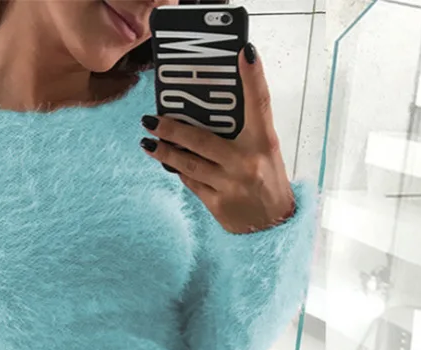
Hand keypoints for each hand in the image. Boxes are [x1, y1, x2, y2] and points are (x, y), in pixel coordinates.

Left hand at [140, 43, 294, 234]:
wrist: (273, 227)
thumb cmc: (269, 183)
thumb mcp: (267, 152)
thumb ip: (246, 132)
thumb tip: (210, 111)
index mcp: (263, 143)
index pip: (259, 103)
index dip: (252, 76)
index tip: (242, 52)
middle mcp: (246, 162)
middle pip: (201, 138)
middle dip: (171, 128)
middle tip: (151, 118)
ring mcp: (230, 185)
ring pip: (188, 163)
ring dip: (164, 151)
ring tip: (148, 141)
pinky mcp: (217, 204)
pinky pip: (190, 182)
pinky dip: (178, 170)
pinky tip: (166, 161)